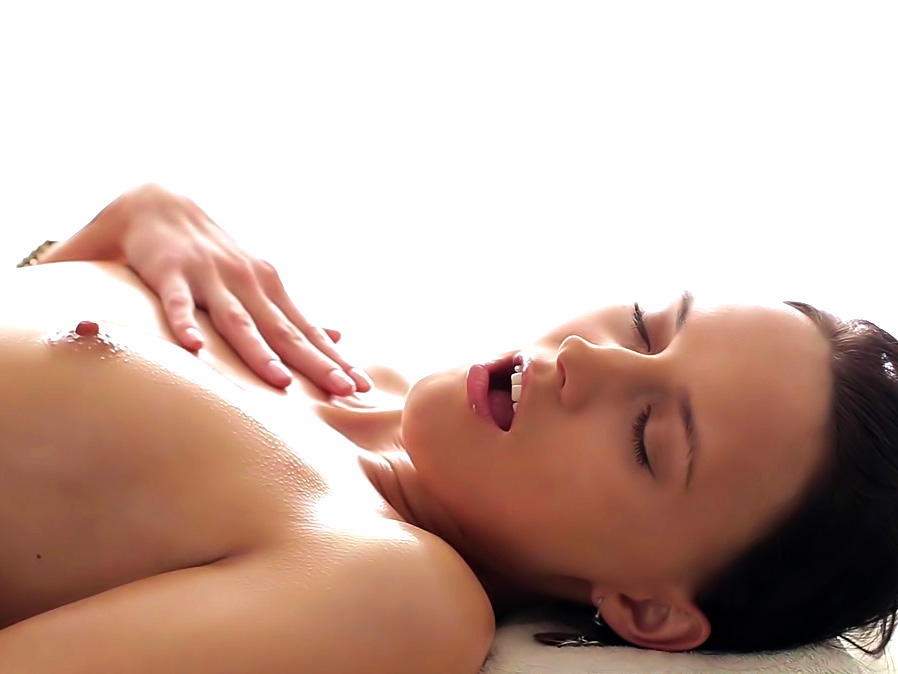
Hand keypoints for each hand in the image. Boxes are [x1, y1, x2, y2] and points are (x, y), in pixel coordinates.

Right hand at [116, 183, 371, 394]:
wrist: (159, 206)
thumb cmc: (214, 256)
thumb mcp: (258, 280)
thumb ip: (291, 314)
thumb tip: (336, 336)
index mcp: (270, 289)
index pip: (308, 331)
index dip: (335, 359)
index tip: (362, 386)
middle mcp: (248, 283)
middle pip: (284, 331)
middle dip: (315, 362)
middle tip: (344, 390)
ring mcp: (210, 278)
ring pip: (238, 321)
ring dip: (260, 352)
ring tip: (282, 382)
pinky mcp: (171, 274)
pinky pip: (178, 303)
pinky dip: (186, 324)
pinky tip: (195, 348)